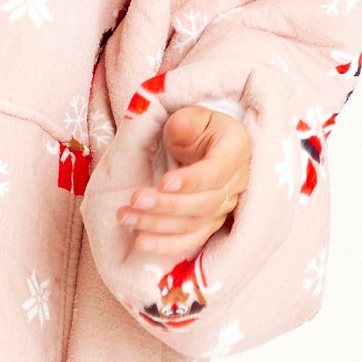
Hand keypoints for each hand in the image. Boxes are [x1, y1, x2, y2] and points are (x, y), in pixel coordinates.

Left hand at [118, 106, 249, 260]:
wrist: (205, 142)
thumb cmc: (197, 127)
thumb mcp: (192, 115)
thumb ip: (186, 122)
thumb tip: (180, 129)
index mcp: (235, 151)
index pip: (216, 172)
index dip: (191, 181)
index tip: (163, 183)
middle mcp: (235, 183)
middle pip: (204, 203)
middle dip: (167, 205)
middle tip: (136, 199)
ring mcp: (224, 207)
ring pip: (194, 224)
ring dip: (158, 225)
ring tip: (126, 217)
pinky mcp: (209, 224)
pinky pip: (191, 240)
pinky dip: (166, 245)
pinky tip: (142, 243)